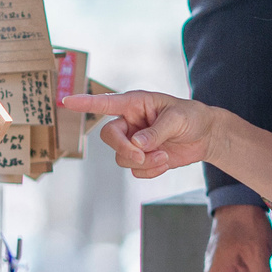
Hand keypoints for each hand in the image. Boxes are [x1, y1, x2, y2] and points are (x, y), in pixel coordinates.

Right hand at [59, 91, 226, 181]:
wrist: (205, 136)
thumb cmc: (191, 117)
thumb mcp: (177, 119)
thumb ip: (156, 131)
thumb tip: (137, 145)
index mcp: (134, 104)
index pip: (105, 103)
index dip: (85, 103)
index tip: (66, 102)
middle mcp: (129, 122)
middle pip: (110, 137)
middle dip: (124, 149)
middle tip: (142, 154)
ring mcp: (133, 142)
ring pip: (121, 158)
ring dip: (143, 162)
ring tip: (164, 156)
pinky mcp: (141, 158)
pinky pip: (135, 170)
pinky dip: (149, 170)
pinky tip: (164, 162)